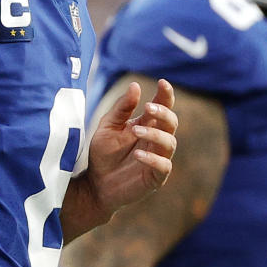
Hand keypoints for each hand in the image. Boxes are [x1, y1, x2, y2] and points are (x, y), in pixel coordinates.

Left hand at [84, 78, 176, 220]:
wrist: (95, 184)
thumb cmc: (103, 154)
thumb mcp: (108, 127)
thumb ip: (122, 108)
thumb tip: (135, 85)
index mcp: (147, 124)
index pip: (163, 107)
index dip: (166, 95)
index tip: (163, 83)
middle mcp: (156, 140)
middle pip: (171, 122)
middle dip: (163, 113)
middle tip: (148, 107)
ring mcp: (158, 158)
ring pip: (169, 143)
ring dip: (155, 134)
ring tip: (135, 131)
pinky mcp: (155, 177)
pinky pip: (163, 166)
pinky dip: (153, 159)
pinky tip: (138, 154)